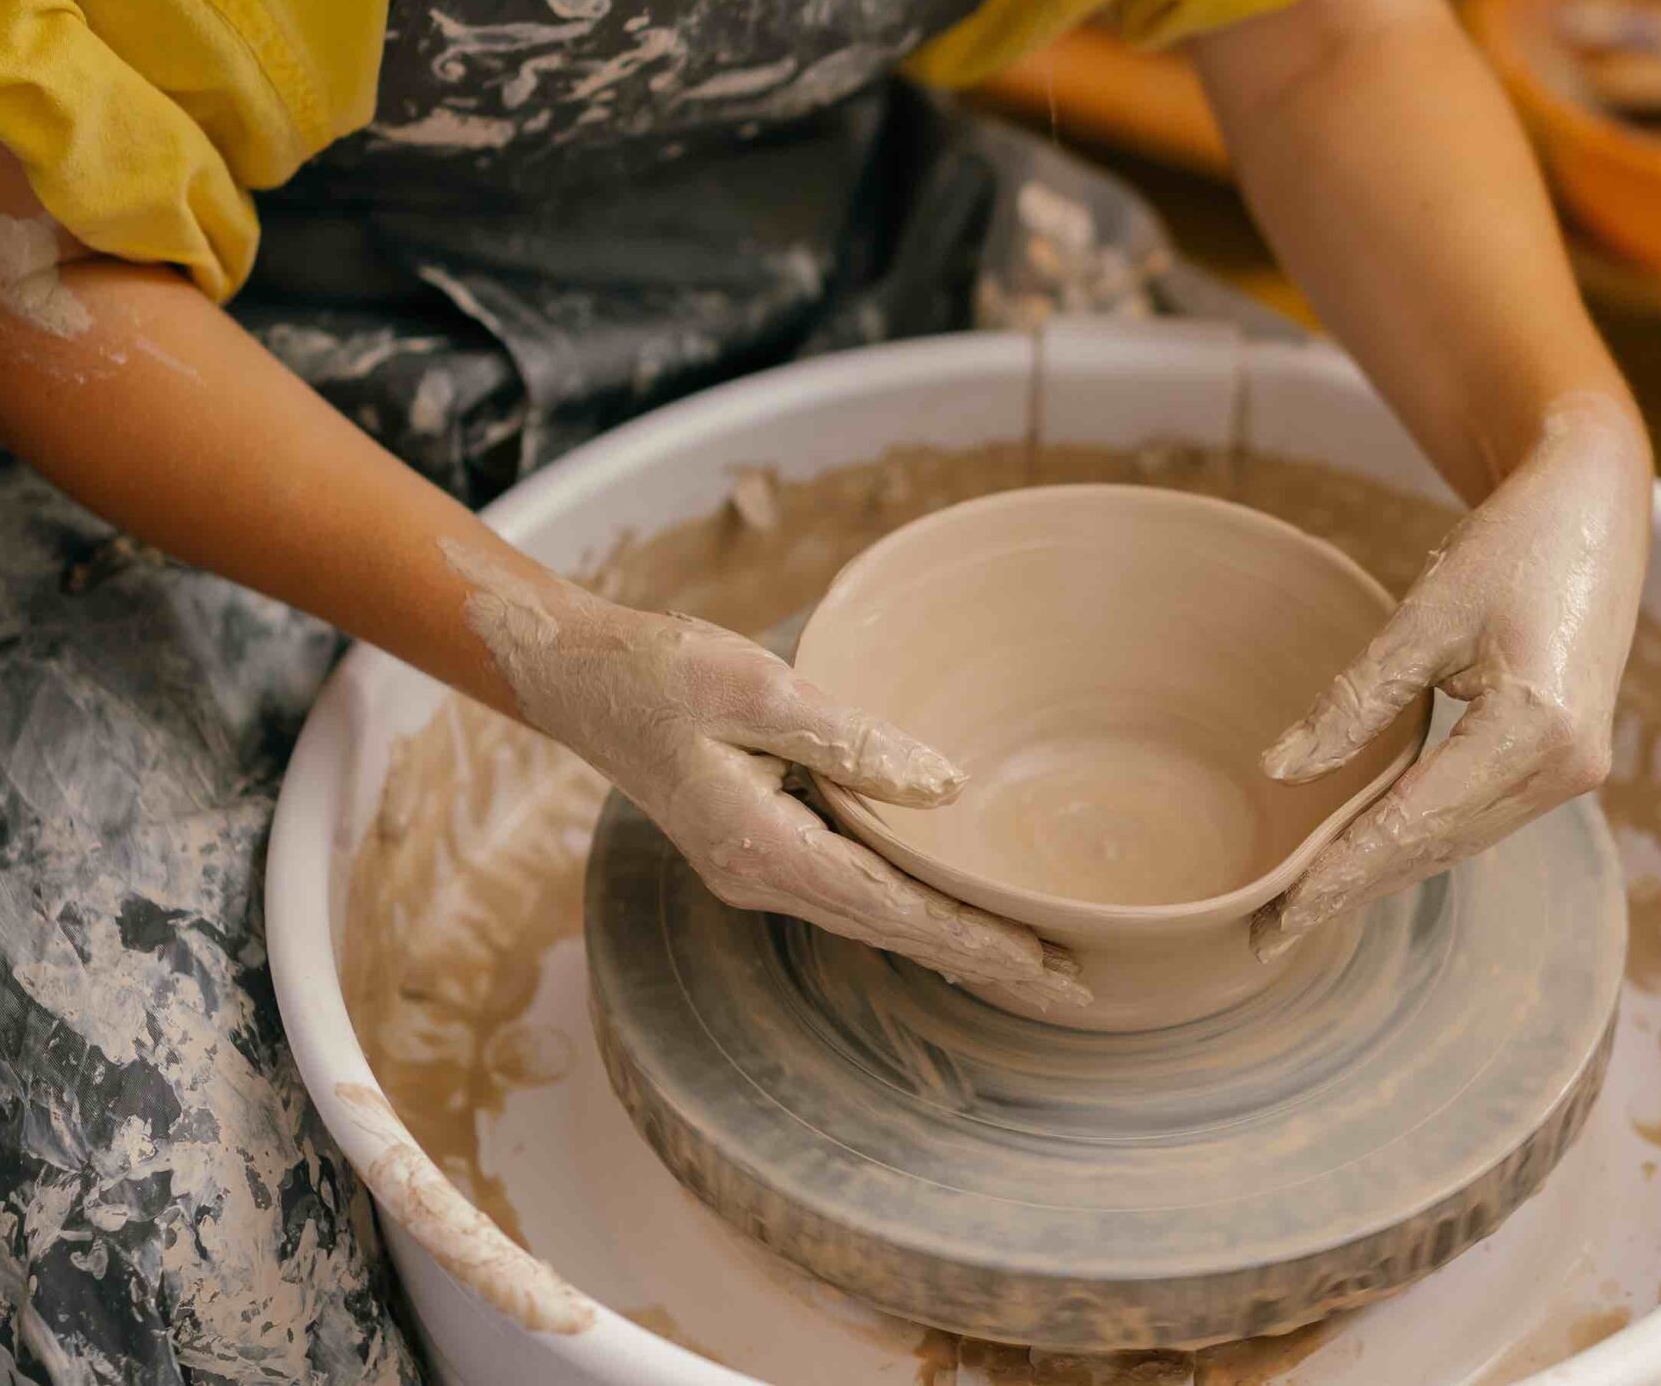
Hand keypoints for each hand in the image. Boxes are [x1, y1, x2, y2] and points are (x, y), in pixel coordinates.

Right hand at [452, 549, 1088, 1012]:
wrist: (584, 680)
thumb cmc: (663, 673)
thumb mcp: (756, 687)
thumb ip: (851, 739)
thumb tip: (943, 786)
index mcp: (764, 846)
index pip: (894, 909)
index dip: (975, 939)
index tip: (1048, 964)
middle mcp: (762, 877)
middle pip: (894, 932)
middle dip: (983, 961)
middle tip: (1076, 988)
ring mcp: (757, 871)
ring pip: (875, 921)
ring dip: (952, 943)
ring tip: (1034, 963)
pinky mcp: (758, 850)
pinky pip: (851, 895)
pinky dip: (911, 914)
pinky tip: (950, 918)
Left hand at [1251, 394, 1649, 960]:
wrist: (1595, 507)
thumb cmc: (1510, 545)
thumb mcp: (1425, 614)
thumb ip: (1355, 700)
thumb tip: (1281, 772)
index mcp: (1533, 730)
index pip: (1414, 823)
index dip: (1340, 875)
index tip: (1278, 919)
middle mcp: (1565, 766)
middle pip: (1437, 847)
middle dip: (1353, 889)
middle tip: (1270, 934)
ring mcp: (1574, 769)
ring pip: (1459, 839)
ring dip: (1385, 872)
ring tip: (1305, 906)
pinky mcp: (1566, 759)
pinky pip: (1479, 815)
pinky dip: (1420, 837)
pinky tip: (1367, 854)